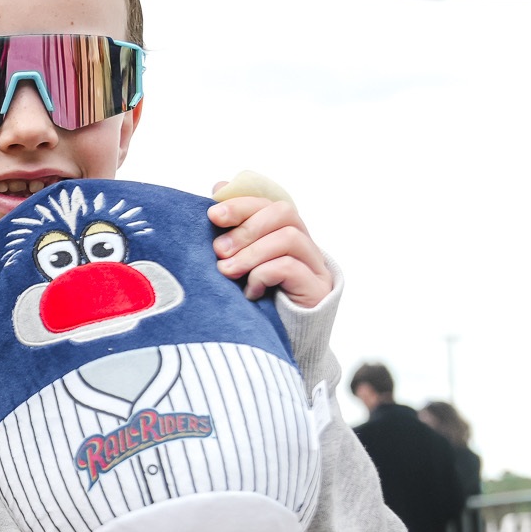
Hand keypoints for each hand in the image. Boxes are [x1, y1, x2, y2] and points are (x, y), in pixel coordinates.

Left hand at [209, 192, 333, 307]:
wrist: (280, 342)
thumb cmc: (257, 299)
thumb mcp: (238, 263)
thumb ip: (231, 230)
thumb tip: (218, 189)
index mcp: (284, 232)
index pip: (267, 203)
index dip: (241, 204)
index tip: (213, 215)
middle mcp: (304, 244)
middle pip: (284, 212)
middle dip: (246, 227)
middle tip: (219, 250)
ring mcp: (314, 265)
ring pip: (288, 238)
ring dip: (251, 252)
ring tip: (226, 271)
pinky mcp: (317, 288)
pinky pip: (291, 267)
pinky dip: (263, 275)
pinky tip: (249, 291)